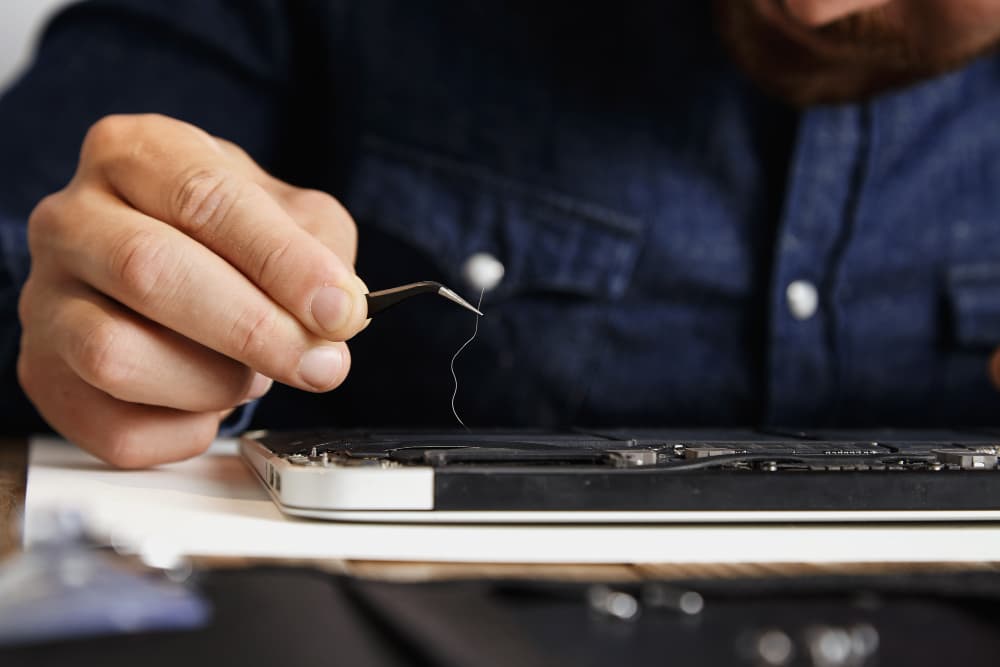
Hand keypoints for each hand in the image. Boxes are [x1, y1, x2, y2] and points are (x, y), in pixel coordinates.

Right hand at [17, 114, 367, 466]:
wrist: (167, 265)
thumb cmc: (231, 236)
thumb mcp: (291, 215)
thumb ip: (320, 253)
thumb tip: (338, 313)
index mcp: (134, 154)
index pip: (204, 198)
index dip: (281, 262)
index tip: (341, 311)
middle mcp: (71, 218)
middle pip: (149, 271)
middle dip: (253, 330)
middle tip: (320, 363)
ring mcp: (45, 299)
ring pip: (114, 355)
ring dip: (210, 383)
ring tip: (252, 375)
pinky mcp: (44, 374)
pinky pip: (114, 428)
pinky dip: (184, 431)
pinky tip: (209, 403)